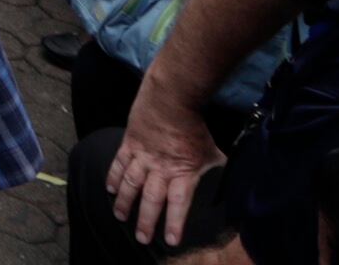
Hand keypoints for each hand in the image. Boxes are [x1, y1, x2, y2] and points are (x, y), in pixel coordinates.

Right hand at [107, 88, 225, 247]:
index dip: (174, 223)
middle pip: (151, 199)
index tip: (171, 240)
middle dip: (145, 221)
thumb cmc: (194, 125)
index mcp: (182, 172)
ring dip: (124, 202)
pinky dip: (114, 177)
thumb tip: (228, 179)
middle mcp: (160, 168)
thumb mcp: (211, 150)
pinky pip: (119, 164)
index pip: (178, 203)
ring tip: (120, 216)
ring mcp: (143, 156)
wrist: (173, 97)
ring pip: (131, 184)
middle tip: (141, 237)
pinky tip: (109, 188)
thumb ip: (213, 167)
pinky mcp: (130, 143)